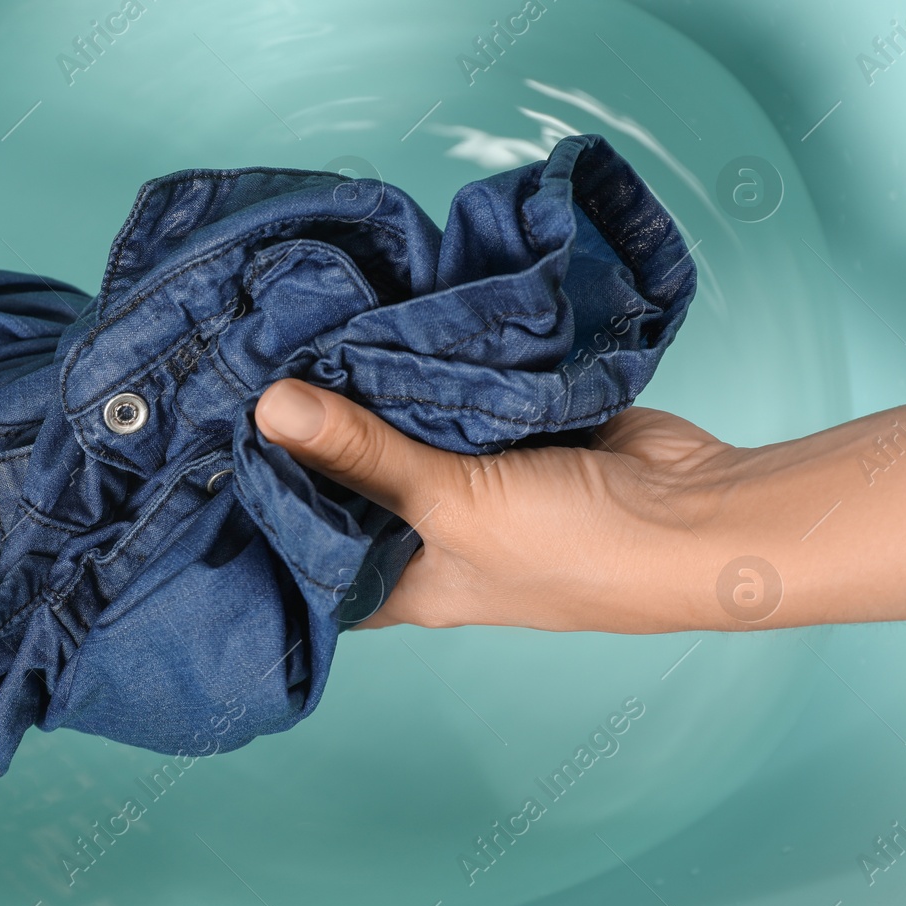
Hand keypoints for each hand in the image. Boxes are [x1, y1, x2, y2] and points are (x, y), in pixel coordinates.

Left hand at [254, 379, 742, 632]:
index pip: (314, 561)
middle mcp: (432, 536)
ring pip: (400, 431)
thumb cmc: (574, 548)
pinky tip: (374, 322)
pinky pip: (449, 394)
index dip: (265, 523)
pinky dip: (423, 365)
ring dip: (365, 390)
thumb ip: (364, 455)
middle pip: (352, 483)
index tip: (206, 466)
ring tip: (291, 337)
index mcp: (407, 583)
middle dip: (312, 437)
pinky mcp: (508, 430)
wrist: (699, 512)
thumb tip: (268, 408)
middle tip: (240, 375)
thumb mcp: (452, 505)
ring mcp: (472, 481)